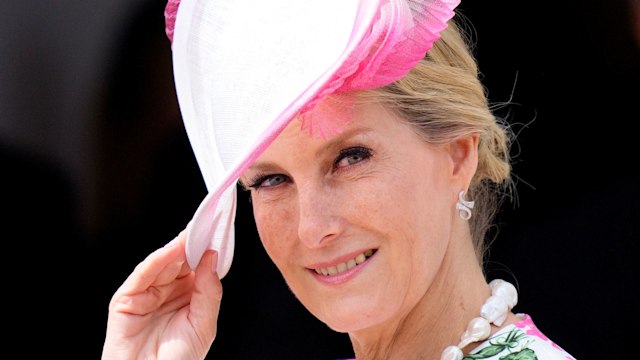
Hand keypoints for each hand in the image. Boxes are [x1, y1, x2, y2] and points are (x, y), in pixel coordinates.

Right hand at [102, 230, 221, 359]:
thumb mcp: (203, 324)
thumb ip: (209, 291)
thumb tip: (212, 256)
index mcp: (187, 297)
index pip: (197, 266)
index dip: (207, 248)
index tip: (220, 229)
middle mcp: (167, 292)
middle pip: (180, 261)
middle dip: (193, 242)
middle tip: (207, 222)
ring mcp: (145, 294)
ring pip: (162, 263)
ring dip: (177, 247)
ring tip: (193, 232)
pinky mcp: (125, 299)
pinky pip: (143, 275)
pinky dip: (157, 260)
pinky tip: (172, 249)